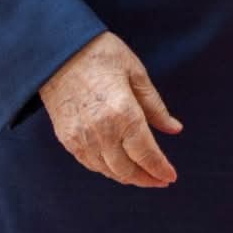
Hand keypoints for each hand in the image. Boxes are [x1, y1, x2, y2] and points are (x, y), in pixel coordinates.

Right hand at [38, 31, 181, 187]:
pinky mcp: (67, 139)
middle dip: (147, 179)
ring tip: (143, 175)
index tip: (171, 177)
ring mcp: (81, 138)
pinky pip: (90, 164)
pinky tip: (117, 166)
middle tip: (161, 180)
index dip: (160, 169)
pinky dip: (106, 169)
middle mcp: (102, 131)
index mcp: (124, 113)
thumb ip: (155, 106)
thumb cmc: (101, 55)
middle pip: (127, 169)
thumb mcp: (136, 73)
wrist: (57, 52)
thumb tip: (175, 129)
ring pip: (108, 170)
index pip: (146, 154)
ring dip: (127, 177)